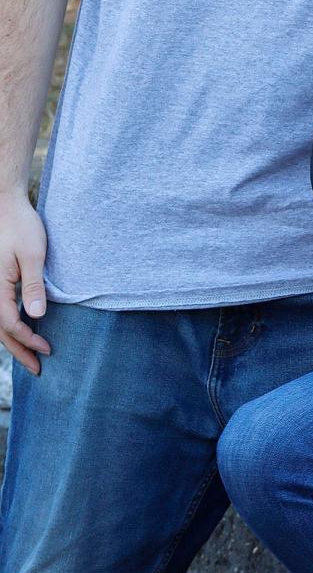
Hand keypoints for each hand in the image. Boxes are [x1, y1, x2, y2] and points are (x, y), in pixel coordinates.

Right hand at [0, 192, 50, 373]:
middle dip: (18, 350)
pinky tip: (23, 329)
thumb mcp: (32, 254)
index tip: (48, 348)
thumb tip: (37, 316)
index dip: (28, 340)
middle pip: (0, 331)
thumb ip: (33, 286)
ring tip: (29, 356)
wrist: (4, 204)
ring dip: (13, 341)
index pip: (11, 324)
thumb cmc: (20, 225)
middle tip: (37, 368)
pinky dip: (8, 325)